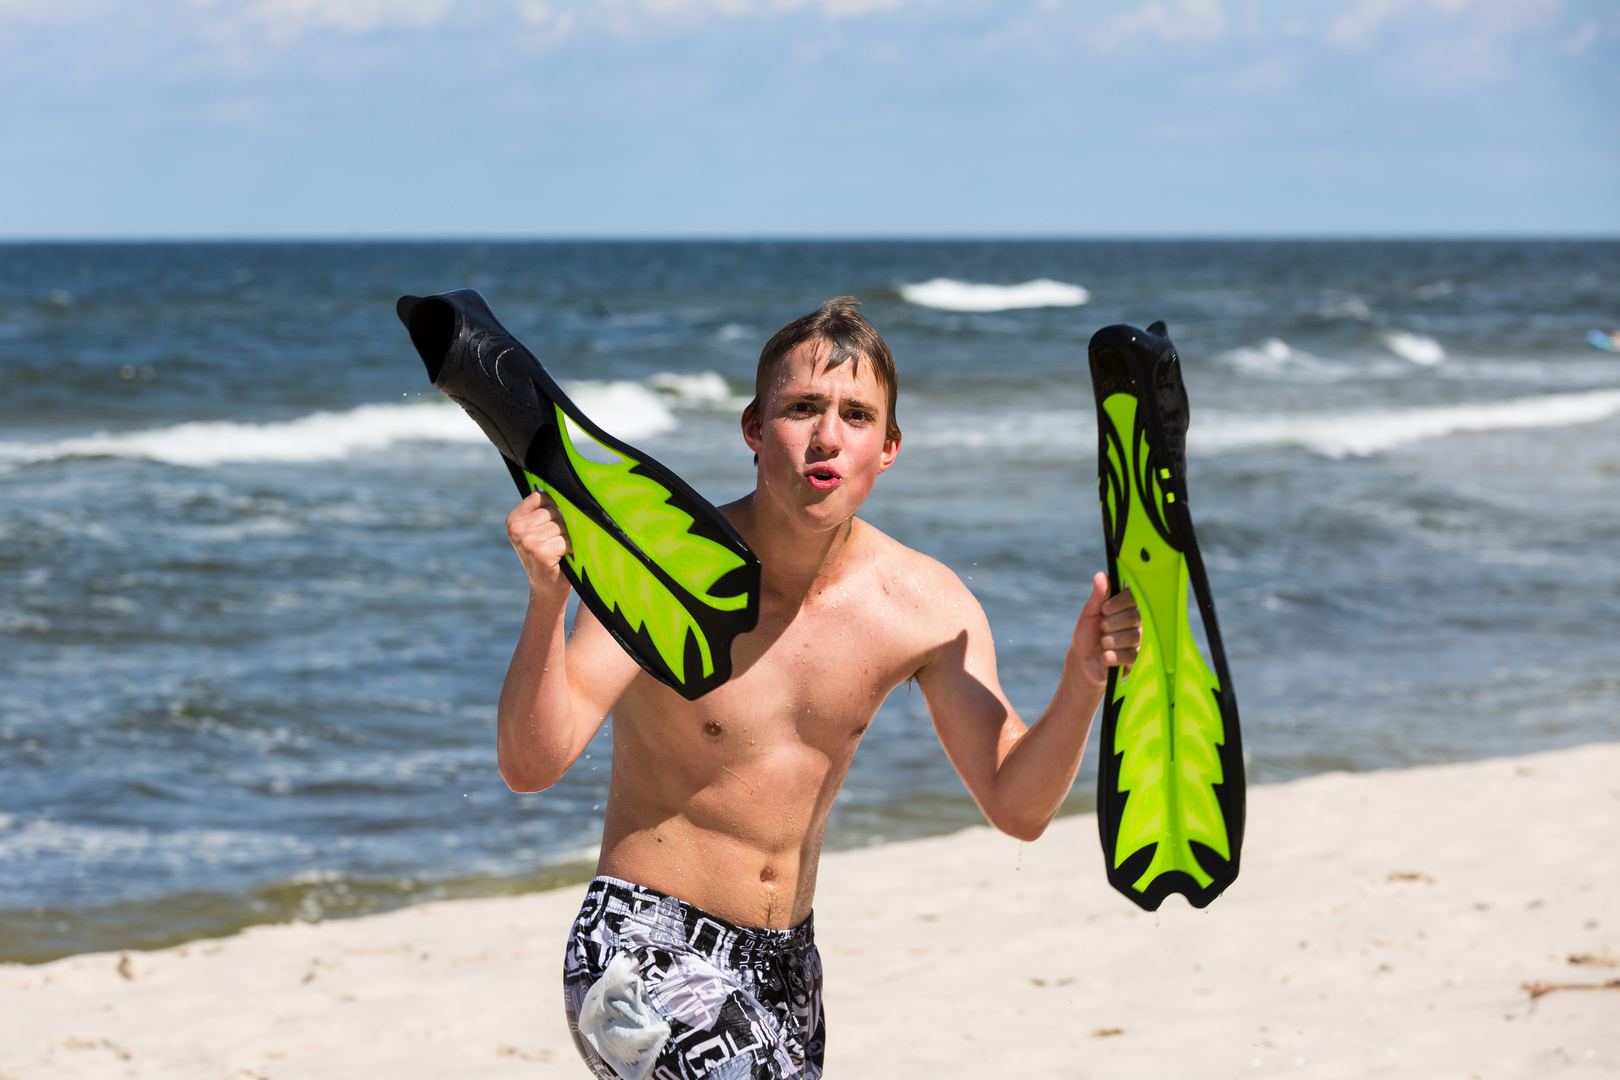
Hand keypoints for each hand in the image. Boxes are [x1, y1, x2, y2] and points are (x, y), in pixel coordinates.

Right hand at [506, 490, 572, 599]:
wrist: (548, 590)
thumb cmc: (550, 557)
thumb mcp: (541, 530)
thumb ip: (545, 510)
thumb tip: (566, 488)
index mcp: (513, 520)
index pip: (542, 497)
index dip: (556, 510)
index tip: (554, 527)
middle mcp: (515, 529)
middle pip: (555, 510)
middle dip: (564, 526)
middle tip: (558, 545)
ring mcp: (526, 540)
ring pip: (563, 524)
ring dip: (569, 538)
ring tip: (561, 552)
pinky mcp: (539, 551)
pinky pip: (567, 539)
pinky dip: (572, 549)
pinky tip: (563, 558)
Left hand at [1071, 571, 1140, 687]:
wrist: (1082, 661)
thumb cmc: (1087, 634)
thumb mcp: (1089, 613)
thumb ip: (1097, 596)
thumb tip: (1101, 575)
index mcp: (1127, 608)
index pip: (1134, 597)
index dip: (1119, 603)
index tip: (1104, 609)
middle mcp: (1137, 622)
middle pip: (1133, 617)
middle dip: (1110, 624)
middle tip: (1101, 629)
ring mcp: (1139, 641)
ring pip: (1131, 637)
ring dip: (1109, 641)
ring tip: (1102, 644)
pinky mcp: (1137, 659)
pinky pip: (1130, 655)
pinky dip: (1111, 657)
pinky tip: (1104, 657)